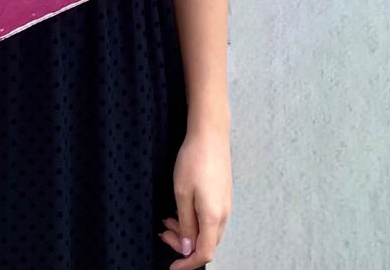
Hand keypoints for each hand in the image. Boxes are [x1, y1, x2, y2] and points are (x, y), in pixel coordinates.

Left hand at [158, 119, 231, 266]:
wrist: (210, 133)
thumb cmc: (194, 161)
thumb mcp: (182, 194)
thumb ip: (186, 224)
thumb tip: (188, 249)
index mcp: (213, 217)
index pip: (204, 254)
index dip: (188, 264)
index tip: (172, 266)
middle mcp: (223, 215)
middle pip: (206, 244)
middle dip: (184, 245)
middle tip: (164, 232)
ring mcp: (225, 204)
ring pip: (208, 231)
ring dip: (188, 231)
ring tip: (168, 220)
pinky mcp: (223, 194)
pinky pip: (210, 218)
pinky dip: (195, 220)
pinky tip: (181, 210)